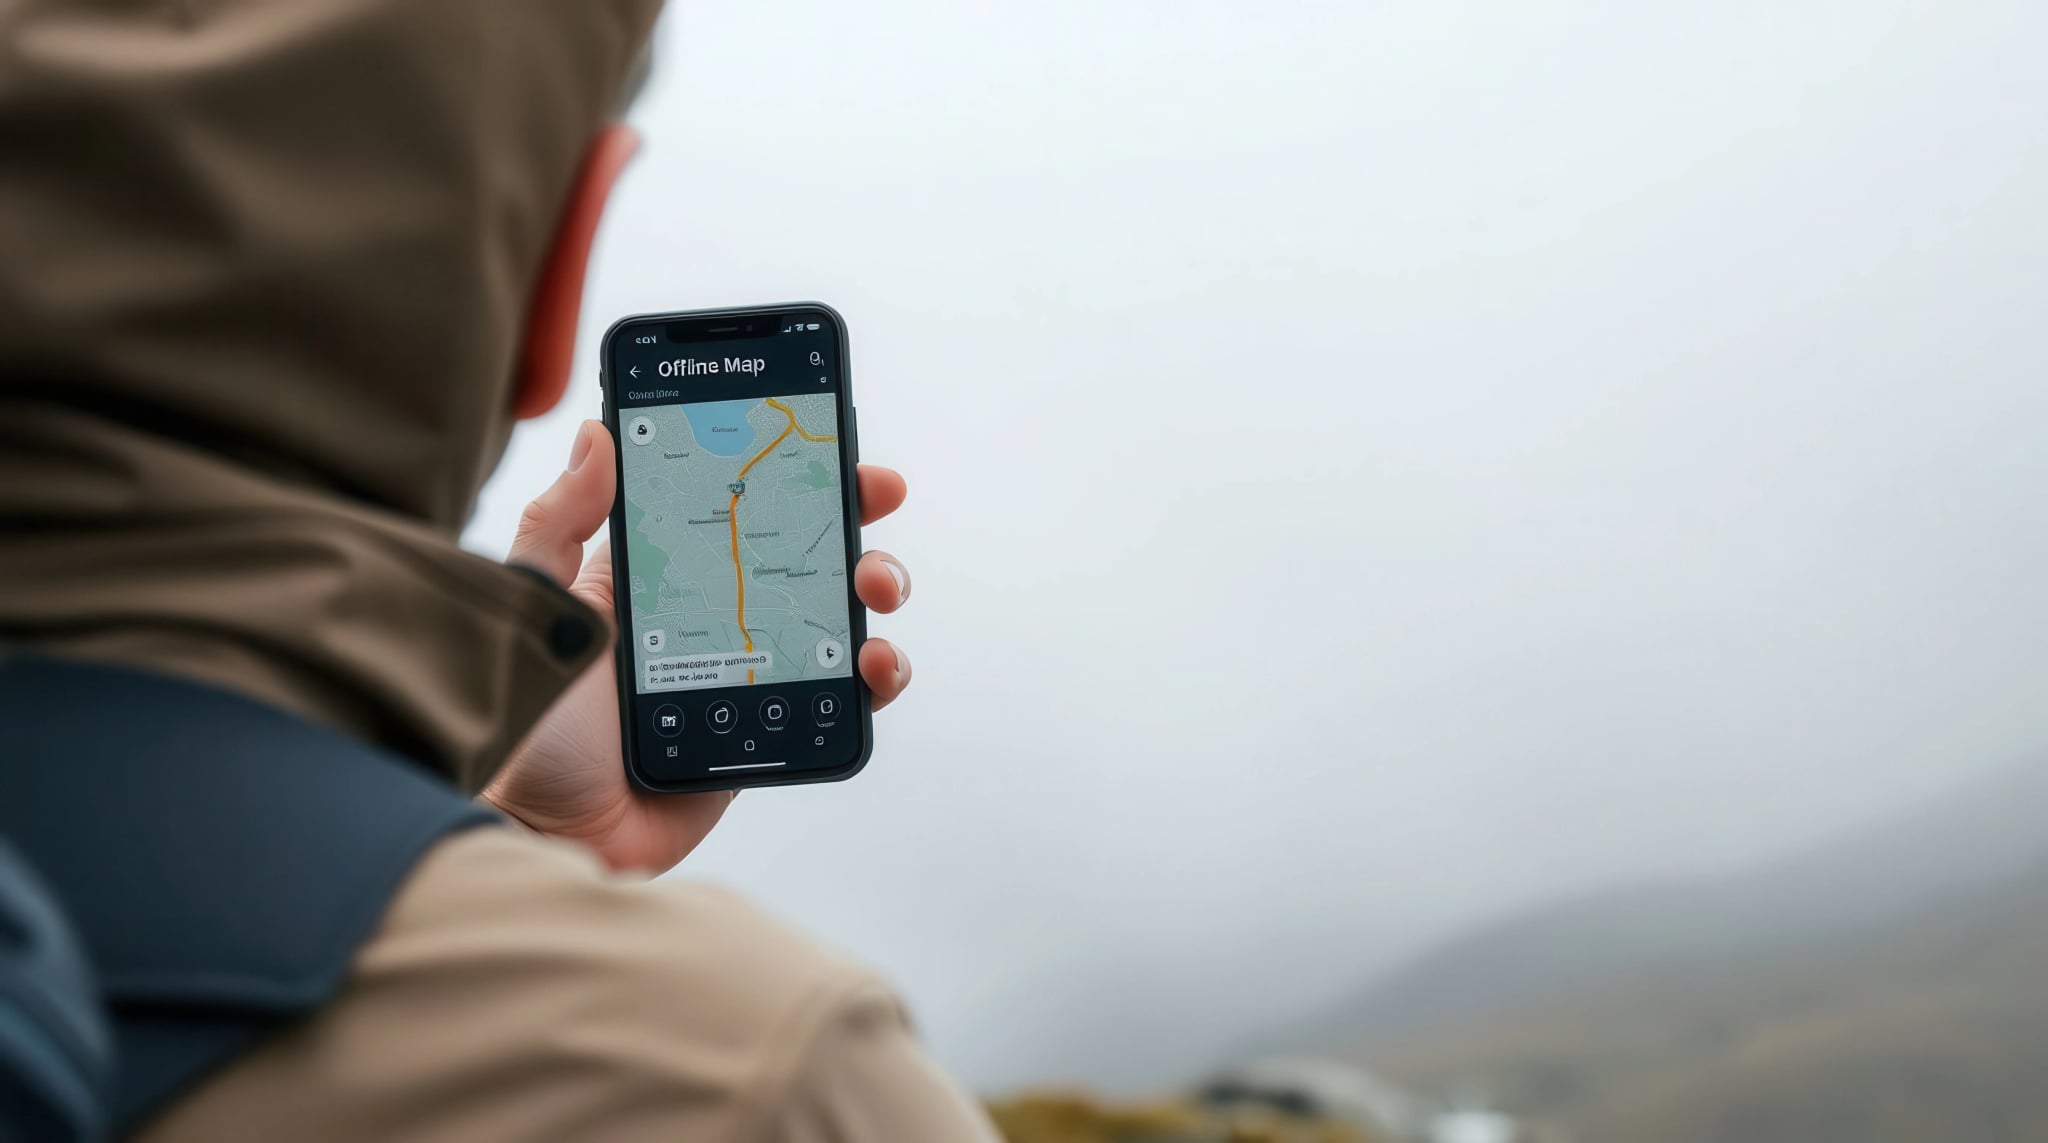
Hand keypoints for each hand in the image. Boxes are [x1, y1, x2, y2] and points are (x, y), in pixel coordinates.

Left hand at [483, 420, 913, 872]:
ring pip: (838, 615)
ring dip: (876, 587)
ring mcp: (753, 671)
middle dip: (852, 516)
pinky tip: (872, 664)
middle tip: (877, 497)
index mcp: (663, 574)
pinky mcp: (776, 730)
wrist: (549, 834)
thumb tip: (595, 432)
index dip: (790, 471)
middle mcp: (717, 615)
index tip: (833, 445)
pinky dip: (876, 675)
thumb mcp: (535, 607)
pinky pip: (843, 696)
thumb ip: (558, 521)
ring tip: (875, 589)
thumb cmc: (528, 725)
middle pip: (805, 549)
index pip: (738, 503)